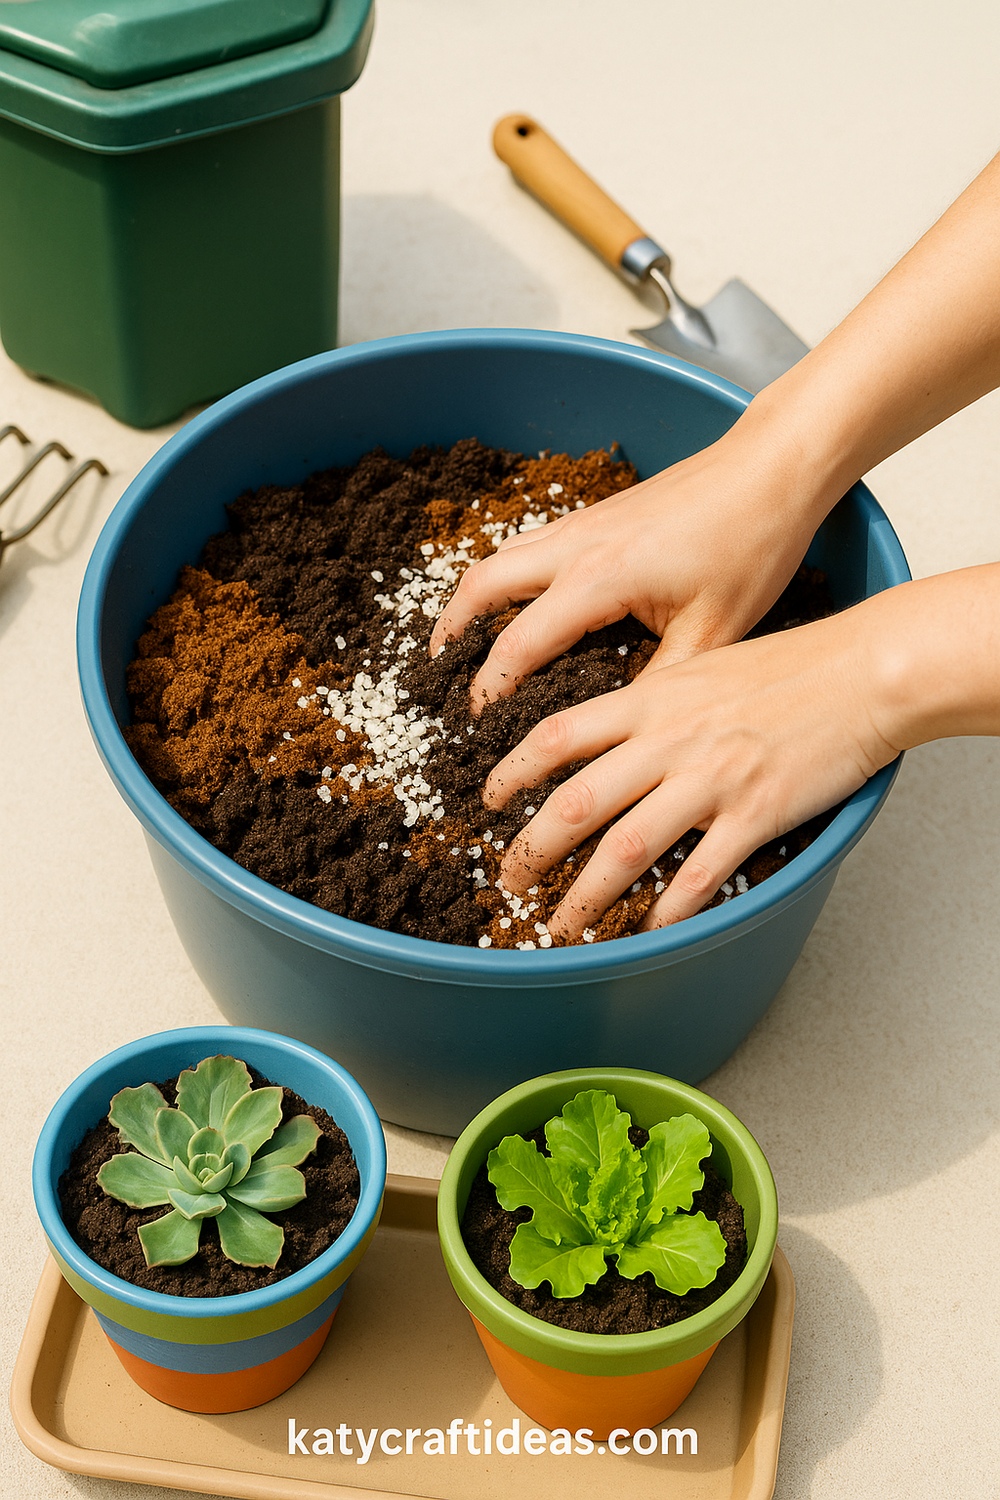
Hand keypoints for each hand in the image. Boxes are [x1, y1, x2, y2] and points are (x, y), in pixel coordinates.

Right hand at [428, 419, 831, 705]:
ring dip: (471, 599)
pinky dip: (503, 576)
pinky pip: (527, 544)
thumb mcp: (713, 633)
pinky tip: (517, 602)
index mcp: (598, 578)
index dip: (490, 691)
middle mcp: (575, 545)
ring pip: (498, 557)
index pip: (517, 645)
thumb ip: (659, 683)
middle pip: (480, 586)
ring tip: (461, 642)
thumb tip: (618, 727)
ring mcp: (581, 523)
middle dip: (451, 634)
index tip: (479, 726)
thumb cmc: (750, 544)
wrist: (770, 469)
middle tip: (441, 678)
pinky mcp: (595, 513)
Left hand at [483, 602, 897, 937]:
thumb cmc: (788, 666)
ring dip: (585, 895)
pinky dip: (667, 910)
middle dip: (530, 849)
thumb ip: (650, 702)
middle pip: (577, 802)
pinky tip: (646, 931)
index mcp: (651, 700)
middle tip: (507, 880)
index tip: (488, 799)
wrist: (862, 673)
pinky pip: (699, 875)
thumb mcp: (700, 666)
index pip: (558, 735)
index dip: (511, 771)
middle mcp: (670, 741)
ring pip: (627, 848)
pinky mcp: (755, 815)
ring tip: (560, 925)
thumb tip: (608, 733)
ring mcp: (711, 781)